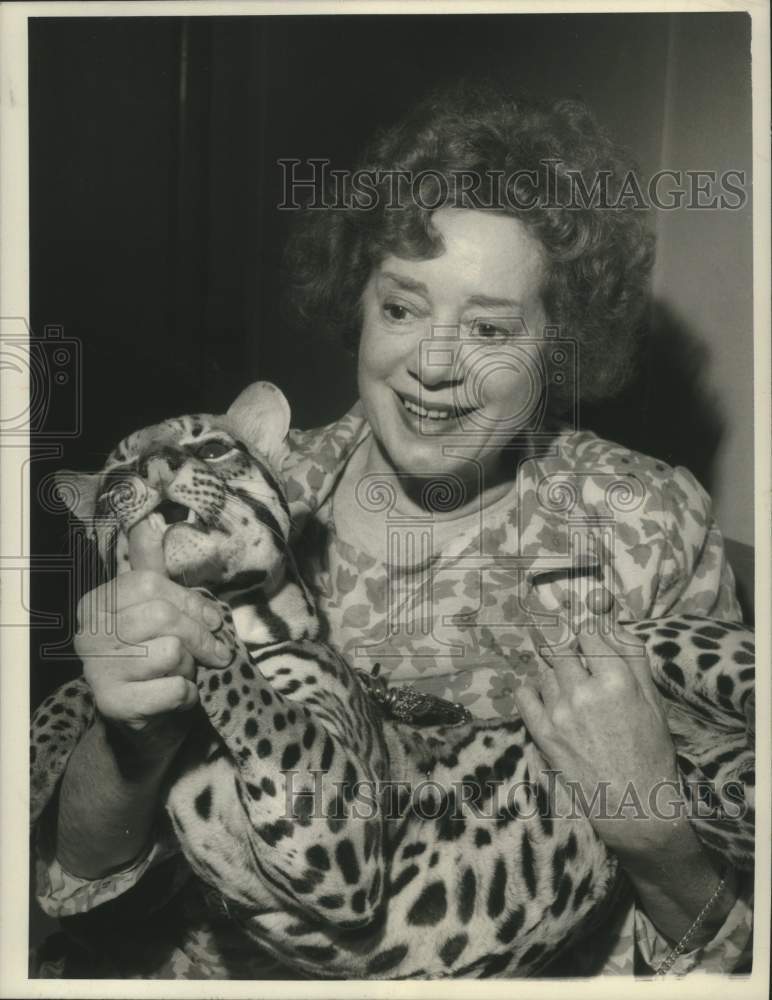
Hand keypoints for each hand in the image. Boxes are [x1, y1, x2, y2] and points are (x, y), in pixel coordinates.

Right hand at [75, 515, 230, 739]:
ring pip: (170, 651)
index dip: (191, 601)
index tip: (213, 620)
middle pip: (162, 615)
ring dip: (190, 667)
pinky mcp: (113, 704)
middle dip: (200, 635)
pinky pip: (173, 687)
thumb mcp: (152, 607)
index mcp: (95, 603)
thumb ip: (150, 565)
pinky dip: (187, 694)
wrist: (143, 722)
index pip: (151, 584)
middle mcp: (87, 634)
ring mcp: (96, 670)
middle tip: (216, 652)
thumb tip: (151, 519)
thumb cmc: (153, 657)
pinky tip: (178, 696)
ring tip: (183, 674)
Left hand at [514, 623, 681, 859]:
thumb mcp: (653, 700)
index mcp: (617, 681)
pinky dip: (531, 689)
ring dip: (553, 671)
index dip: (589, 636)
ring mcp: (559, 712)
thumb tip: (612, 624)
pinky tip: (545, 696)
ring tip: (568, 686)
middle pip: (561, 648)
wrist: (634, 805)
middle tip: (577, 663)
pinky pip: (524, 693)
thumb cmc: (650, 752)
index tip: (590, 643)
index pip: (589, 634)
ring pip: (544, 669)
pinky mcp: (542, 733)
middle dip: (568, 650)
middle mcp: (584, 692)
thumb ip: (632, 657)